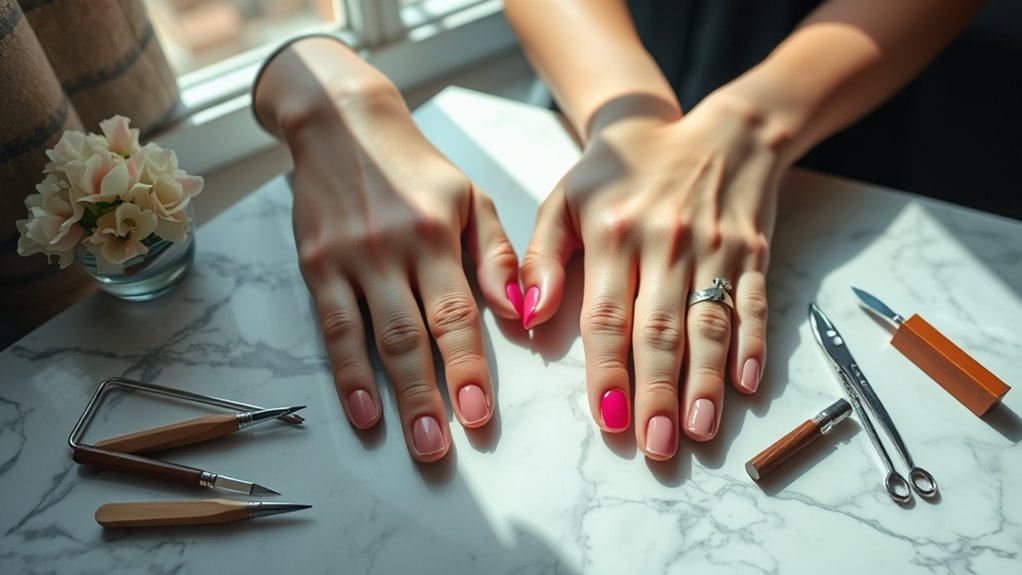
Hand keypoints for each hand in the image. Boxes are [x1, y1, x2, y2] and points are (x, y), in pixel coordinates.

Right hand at [255, 38, 520, 461]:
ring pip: (374, 338)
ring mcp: (351, 259)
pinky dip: (345, 373)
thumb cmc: (417, 168)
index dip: (468, 367)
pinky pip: (332, 327)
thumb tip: (522, 312)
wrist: (342, 124)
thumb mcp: (470, 197)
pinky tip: (360, 410)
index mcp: (439, 233)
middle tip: (441, 449)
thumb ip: (496, 255)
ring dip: (391, 397)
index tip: (479, 415)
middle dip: (430, 396)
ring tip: (411, 442)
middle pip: (414, 335)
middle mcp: (394, 248)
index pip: (457, 312)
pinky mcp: (316, 265)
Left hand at [520, 93, 783, 459]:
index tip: (608, 418)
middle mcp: (667, 242)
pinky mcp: (754, 252)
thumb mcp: (568, 197)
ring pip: (709, 325)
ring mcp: (716, 247)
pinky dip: (753, 345)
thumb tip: (527, 315)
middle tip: (655, 446)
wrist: (715, 131)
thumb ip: (542, 257)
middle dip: (657, 393)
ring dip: (705, 383)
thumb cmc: (626, 170)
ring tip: (699, 432)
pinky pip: (754, 304)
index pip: (608, 315)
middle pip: (661, 331)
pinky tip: (747, 385)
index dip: (609, 370)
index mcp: (614, 231)